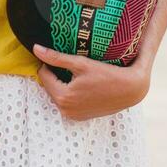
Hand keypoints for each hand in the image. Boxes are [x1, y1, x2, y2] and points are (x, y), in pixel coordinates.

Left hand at [32, 43, 149, 120]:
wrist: (131, 90)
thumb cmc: (107, 74)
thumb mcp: (81, 63)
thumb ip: (56, 57)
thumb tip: (36, 49)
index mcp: (63, 96)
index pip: (43, 75)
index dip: (48, 63)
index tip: (58, 55)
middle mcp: (65, 110)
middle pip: (49, 86)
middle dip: (54, 75)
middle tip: (66, 63)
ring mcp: (73, 116)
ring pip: (57, 94)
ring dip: (61, 84)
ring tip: (74, 73)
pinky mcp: (80, 118)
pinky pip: (67, 103)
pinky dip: (69, 93)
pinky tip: (80, 84)